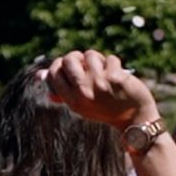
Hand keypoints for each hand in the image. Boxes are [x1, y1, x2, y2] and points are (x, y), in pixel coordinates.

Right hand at [44, 49, 158, 127]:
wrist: (136, 120)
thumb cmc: (107, 110)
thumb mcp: (80, 105)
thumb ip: (61, 91)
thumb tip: (39, 74)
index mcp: (72, 100)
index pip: (54, 73)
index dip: (60, 64)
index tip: (69, 64)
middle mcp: (83, 92)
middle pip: (69, 59)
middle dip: (77, 57)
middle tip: (86, 63)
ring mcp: (99, 84)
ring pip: (90, 55)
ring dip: (98, 59)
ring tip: (104, 69)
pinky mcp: (115, 78)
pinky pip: (110, 58)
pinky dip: (114, 63)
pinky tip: (118, 73)